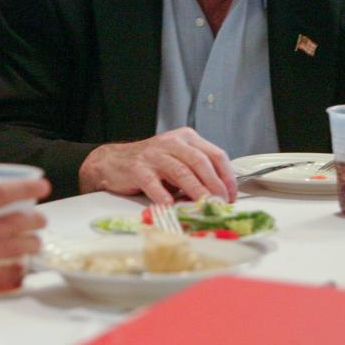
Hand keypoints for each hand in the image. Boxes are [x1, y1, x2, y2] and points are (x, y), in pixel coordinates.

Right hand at [0, 177, 49, 315]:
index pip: (2, 193)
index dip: (26, 188)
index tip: (42, 186)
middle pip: (17, 221)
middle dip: (36, 220)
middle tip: (41, 220)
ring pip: (18, 248)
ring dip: (33, 245)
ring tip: (36, 244)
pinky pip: (6, 275)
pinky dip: (18, 272)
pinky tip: (21, 270)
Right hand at [78, 127, 235, 204]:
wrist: (113, 162)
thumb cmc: (150, 165)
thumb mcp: (177, 161)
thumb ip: (196, 173)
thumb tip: (219, 196)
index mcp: (187, 138)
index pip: (215, 154)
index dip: (227, 176)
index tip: (231, 195)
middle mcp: (172, 143)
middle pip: (201, 162)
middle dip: (215, 185)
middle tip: (221, 202)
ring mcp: (154, 154)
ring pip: (181, 172)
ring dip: (196, 191)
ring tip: (204, 205)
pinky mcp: (138, 168)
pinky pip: (153, 183)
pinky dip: (163, 195)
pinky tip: (170, 206)